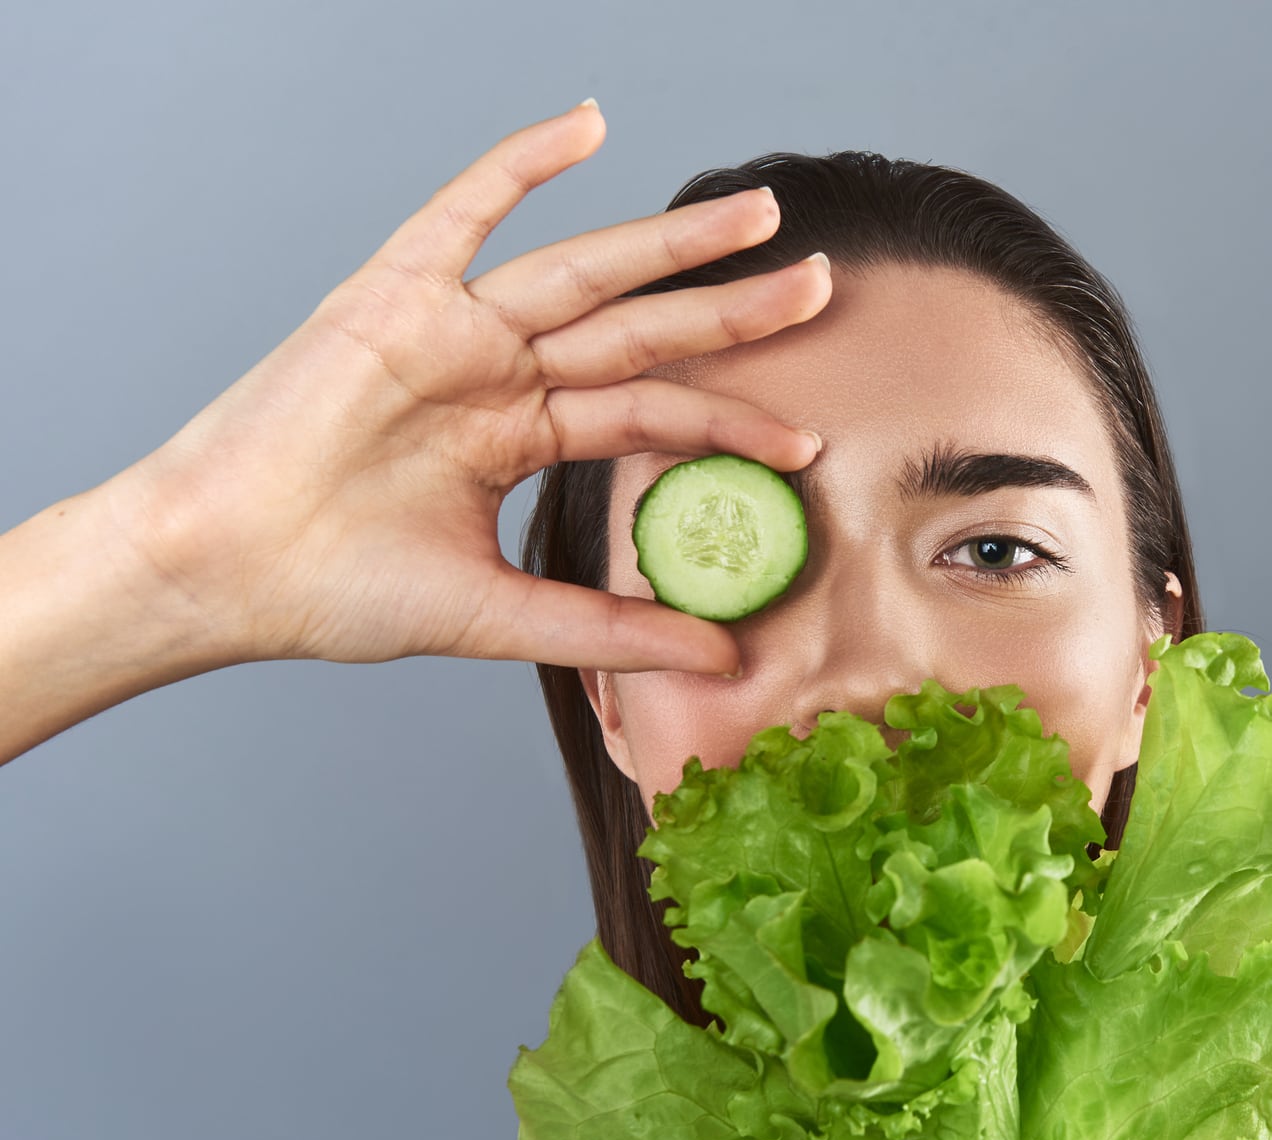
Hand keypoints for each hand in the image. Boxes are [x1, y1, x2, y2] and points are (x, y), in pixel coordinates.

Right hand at [109, 99, 828, 675]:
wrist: (223, 574)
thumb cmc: (337, 591)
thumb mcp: (503, 616)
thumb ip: (611, 629)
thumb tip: (723, 654)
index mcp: (521, 435)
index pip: (650, 415)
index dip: (728, 423)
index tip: (806, 443)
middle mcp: (498, 374)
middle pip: (641, 332)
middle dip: (731, 308)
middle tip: (821, 285)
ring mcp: (451, 331)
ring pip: (585, 273)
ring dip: (670, 242)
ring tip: (759, 214)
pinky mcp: (392, 298)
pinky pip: (465, 214)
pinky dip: (521, 165)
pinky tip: (589, 125)